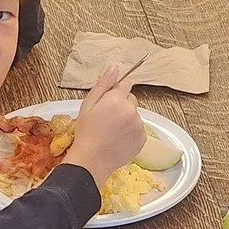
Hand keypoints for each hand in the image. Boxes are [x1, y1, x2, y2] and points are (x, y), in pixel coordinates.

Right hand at [66, 64, 144, 186]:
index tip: (108, 102)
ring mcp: (138, 125)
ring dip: (127, 119)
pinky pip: (139, 129)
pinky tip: (118, 139)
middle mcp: (131, 110)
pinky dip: (131, 132)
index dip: (115, 92)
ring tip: (112, 130)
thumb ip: (103, 84)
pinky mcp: (142, 138)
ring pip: (135, 114)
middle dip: (122, 104)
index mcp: (117, 99)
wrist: (91, 160)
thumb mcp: (88, 105)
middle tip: (107, 118)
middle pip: (131, 99)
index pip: (125, 84)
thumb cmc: (86, 132)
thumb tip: (115, 68)